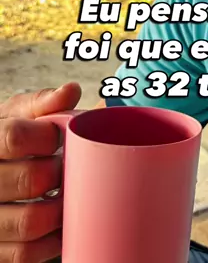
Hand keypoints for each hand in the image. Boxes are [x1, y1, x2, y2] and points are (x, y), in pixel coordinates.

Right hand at [0, 83, 81, 262]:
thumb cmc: (2, 139)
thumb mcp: (13, 116)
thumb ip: (41, 104)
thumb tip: (71, 91)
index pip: (14, 137)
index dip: (46, 136)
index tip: (60, 137)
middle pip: (27, 180)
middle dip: (59, 173)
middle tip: (69, 168)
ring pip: (27, 222)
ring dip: (60, 211)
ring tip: (70, 196)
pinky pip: (23, 254)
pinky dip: (50, 244)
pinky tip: (62, 228)